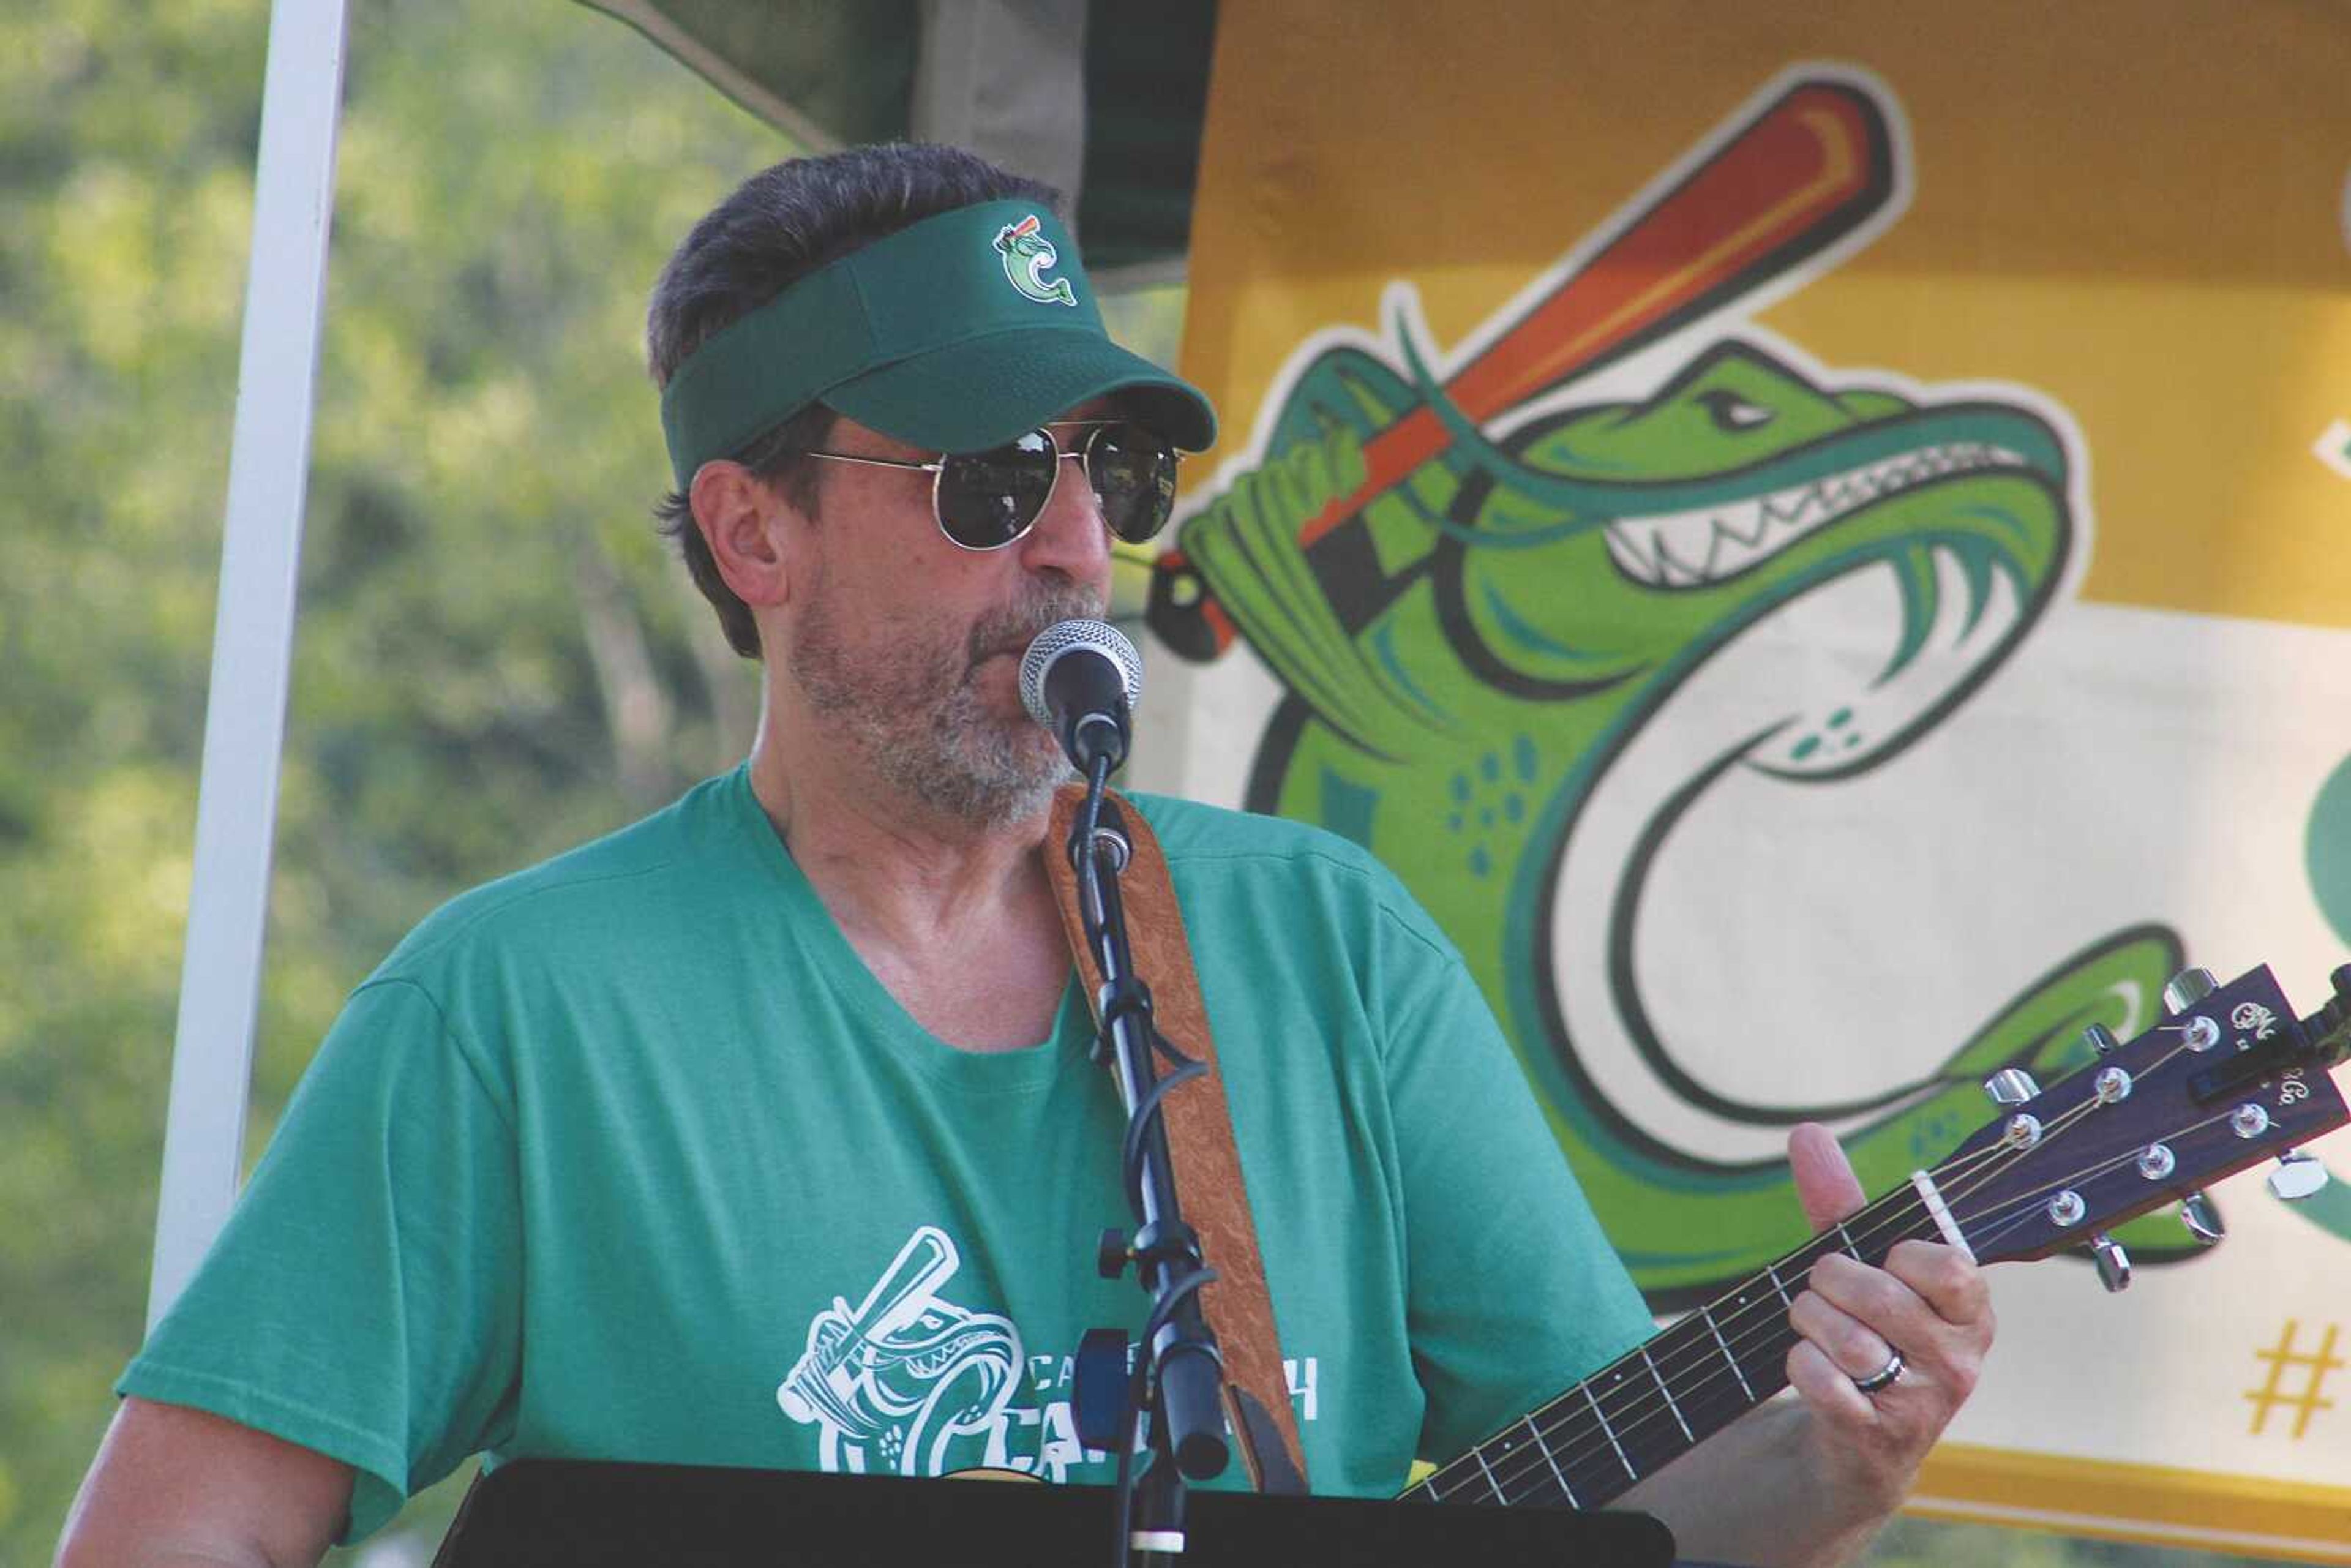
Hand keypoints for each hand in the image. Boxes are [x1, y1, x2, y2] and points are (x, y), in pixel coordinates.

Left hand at [1781, 1122, 1995, 1515]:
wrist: (1860, 1441)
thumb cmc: (1870, 1334)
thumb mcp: (1866, 1268)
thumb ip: (1841, 1202)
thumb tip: (1806, 1132)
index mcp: (1972, 1312)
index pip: (1949, 1267)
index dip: (1900, 1256)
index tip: (1887, 1264)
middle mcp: (1959, 1360)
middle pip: (1878, 1295)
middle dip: (1829, 1281)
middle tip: (1826, 1290)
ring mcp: (1922, 1404)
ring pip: (1846, 1338)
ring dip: (1808, 1321)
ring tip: (1814, 1325)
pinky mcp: (1877, 1436)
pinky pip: (1822, 1380)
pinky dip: (1800, 1363)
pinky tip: (1809, 1364)